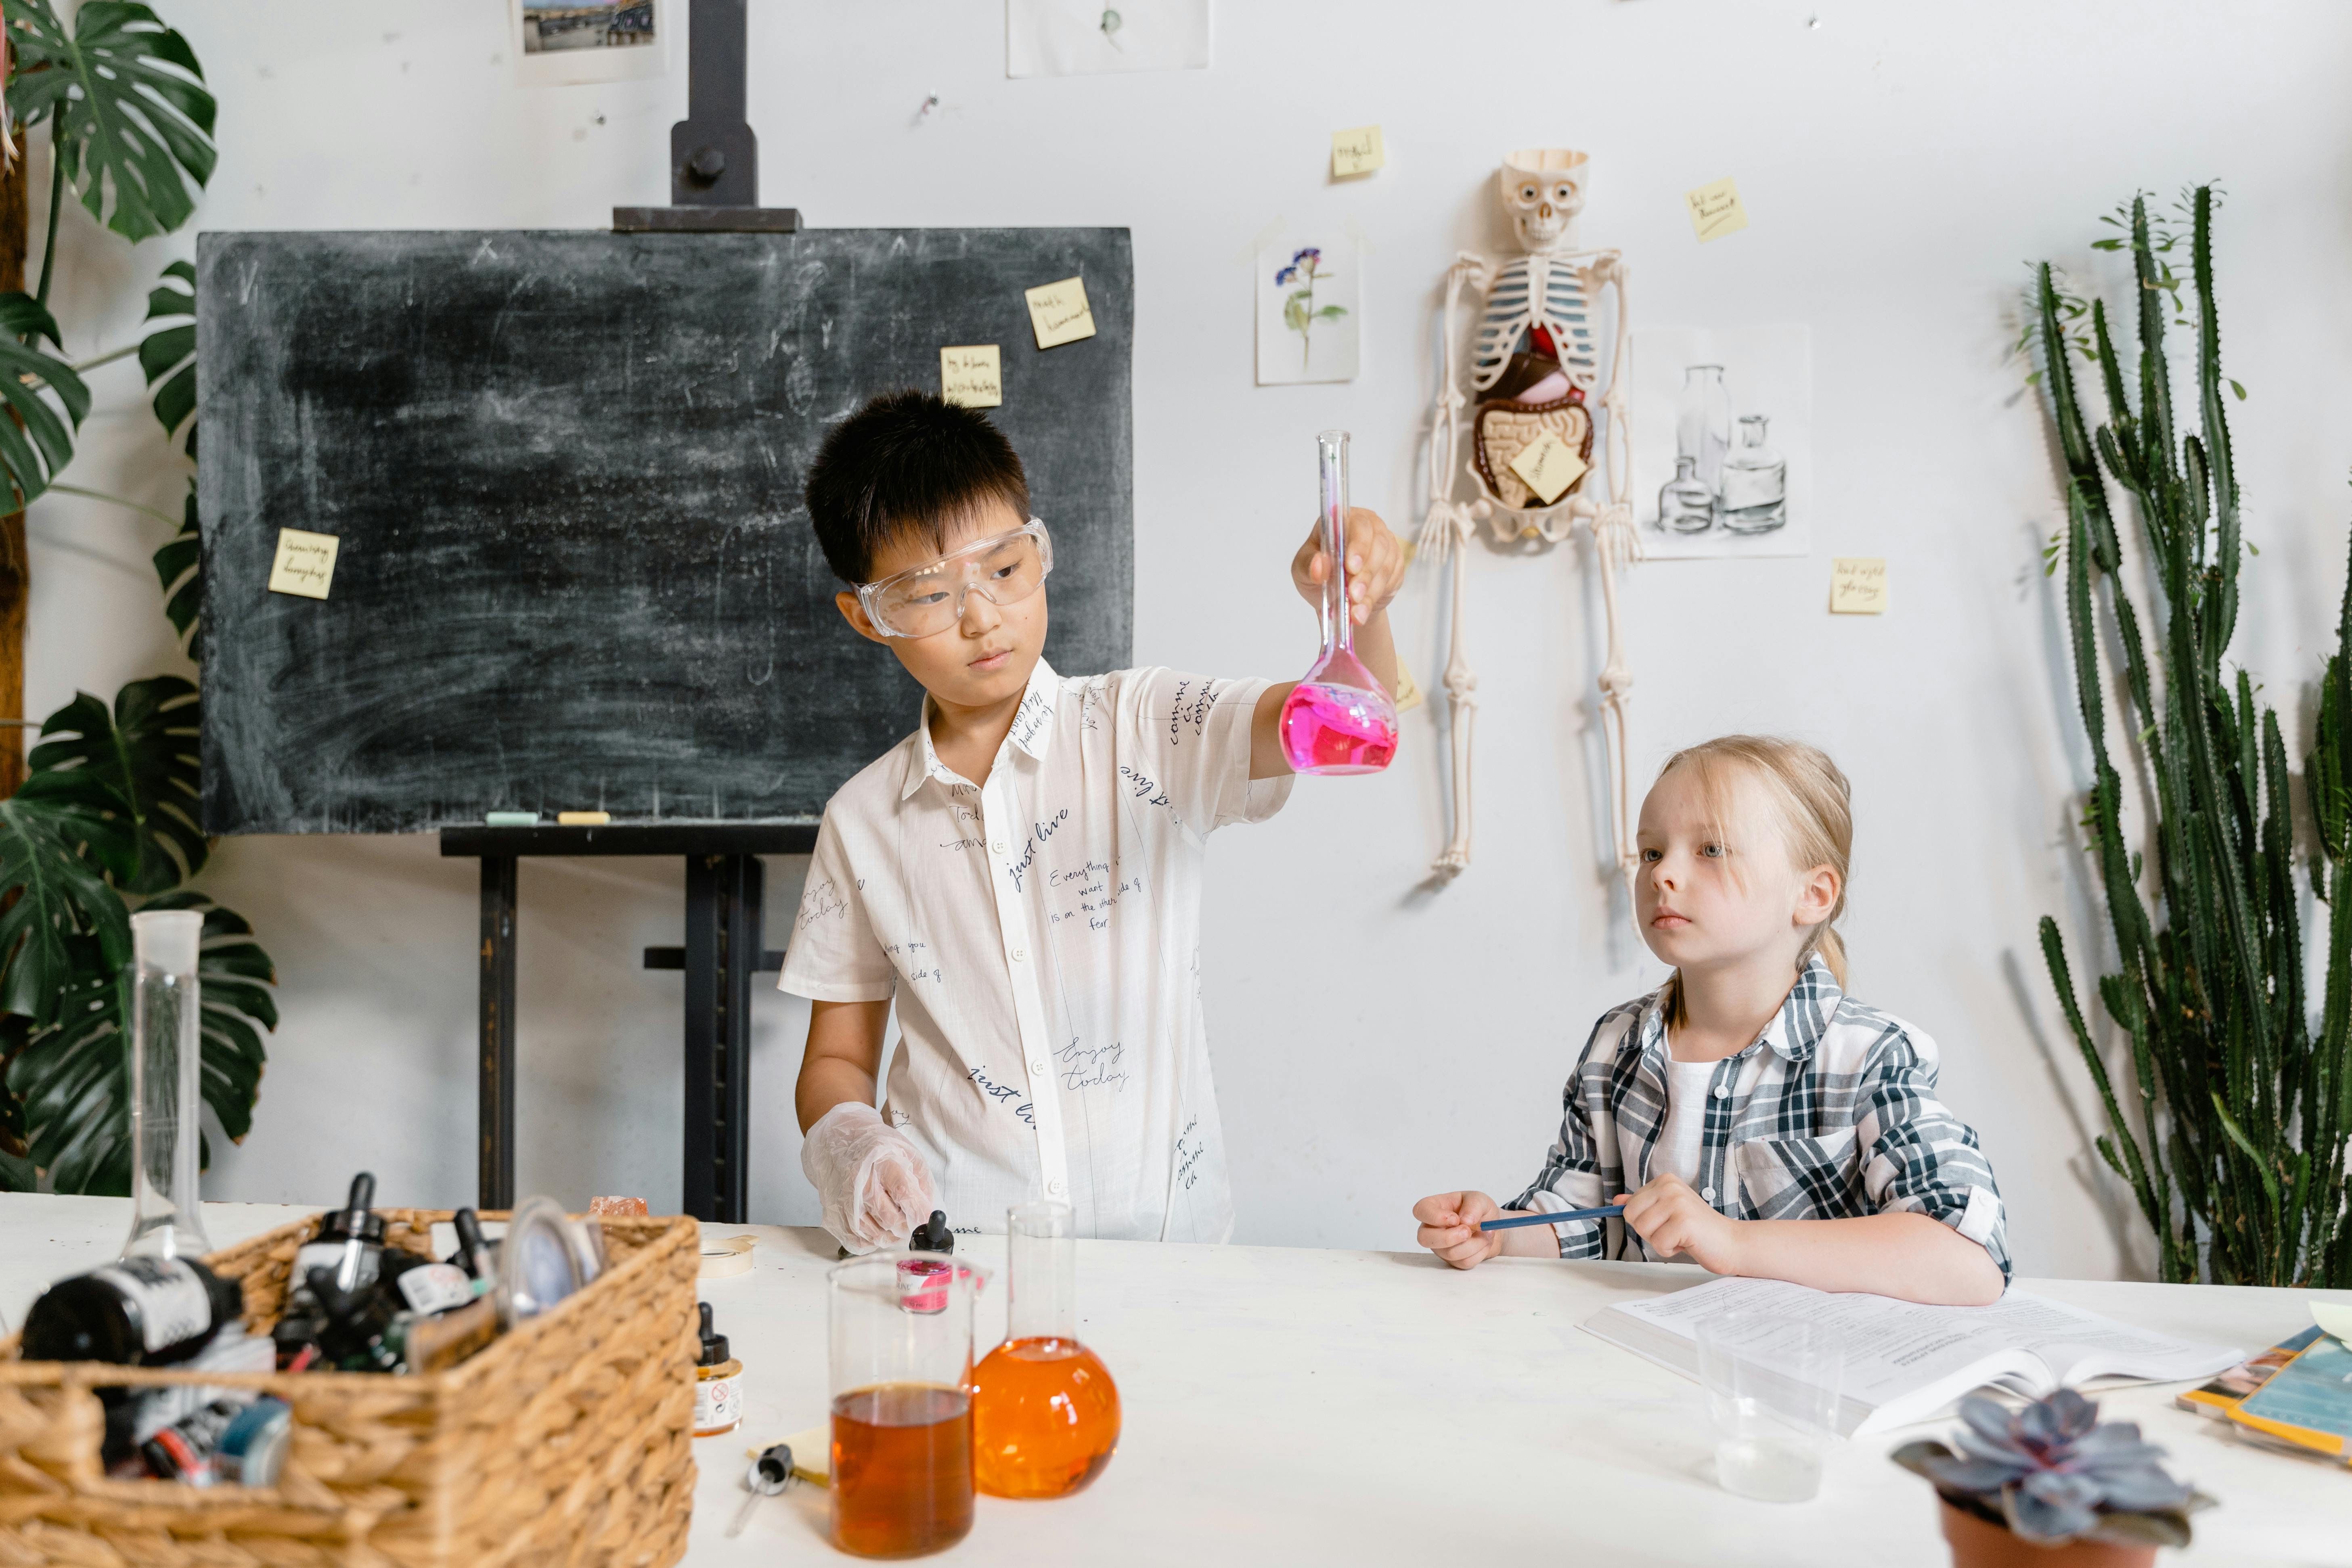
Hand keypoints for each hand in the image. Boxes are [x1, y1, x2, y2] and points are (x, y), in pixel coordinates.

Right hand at [801, 1101, 937, 1251]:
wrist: (838, 1142)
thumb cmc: (877, 1148)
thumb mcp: (907, 1152)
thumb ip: (922, 1180)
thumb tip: (928, 1209)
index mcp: (882, 1163)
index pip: (904, 1193)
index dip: (918, 1211)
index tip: (927, 1220)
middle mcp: (861, 1183)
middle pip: (890, 1219)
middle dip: (906, 1226)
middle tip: (911, 1223)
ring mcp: (845, 1201)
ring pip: (874, 1234)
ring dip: (891, 1237)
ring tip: (896, 1227)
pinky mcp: (834, 1214)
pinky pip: (856, 1241)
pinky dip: (871, 1242)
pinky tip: (878, 1230)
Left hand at [1293, 507, 1406, 626]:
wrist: (1338, 598)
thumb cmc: (1318, 576)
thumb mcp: (1302, 570)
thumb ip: (1308, 566)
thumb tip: (1319, 565)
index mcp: (1343, 521)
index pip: (1357, 524)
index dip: (1357, 545)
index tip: (1351, 568)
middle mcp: (1368, 527)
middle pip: (1377, 543)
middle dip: (1366, 572)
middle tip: (1354, 595)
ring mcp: (1385, 544)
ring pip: (1386, 564)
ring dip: (1370, 589)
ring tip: (1356, 610)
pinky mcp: (1395, 564)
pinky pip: (1392, 579)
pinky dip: (1376, 597)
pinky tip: (1363, 610)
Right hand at [1413, 1190, 1503, 1269]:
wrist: (1490, 1227)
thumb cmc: (1478, 1210)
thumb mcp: (1479, 1199)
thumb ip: (1474, 1205)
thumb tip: (1466, 1220)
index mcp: (1434, 1207)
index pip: (1420, 1210)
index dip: (1435, 1217)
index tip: (1455, 1219)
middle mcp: (1432, 1228)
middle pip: (1424, 1238)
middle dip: (1450, 1237)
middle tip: (1469, 1231)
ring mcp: (1440, 1246)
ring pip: (1449, 1252)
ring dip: (1474, 1244)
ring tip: (1485, 1233)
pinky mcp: (1452, 1260)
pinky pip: (1463, 1262)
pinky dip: (1479, 1252)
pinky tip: (1483, 1242)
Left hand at [1618, 1174, 1747, 1274]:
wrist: (1730, 1243)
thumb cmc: (1697, 1230)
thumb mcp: (1667, 1212)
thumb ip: (1643, 1205)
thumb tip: (1617, 1201)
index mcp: (1664, 1181)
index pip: (1629, 1206)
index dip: (1645, 1222)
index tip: (1667, 1222)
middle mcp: (1670, 1187)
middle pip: (1632, 1217)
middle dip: (1649, 1232)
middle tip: (1673, 1231)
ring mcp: (1677, 1202)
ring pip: (1643, 1230)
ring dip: (1660, 1241)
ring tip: (1681, 1236)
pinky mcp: (1684, 1221)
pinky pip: (1658, 1244)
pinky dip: (1670, 1250)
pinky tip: (1687, 1242)